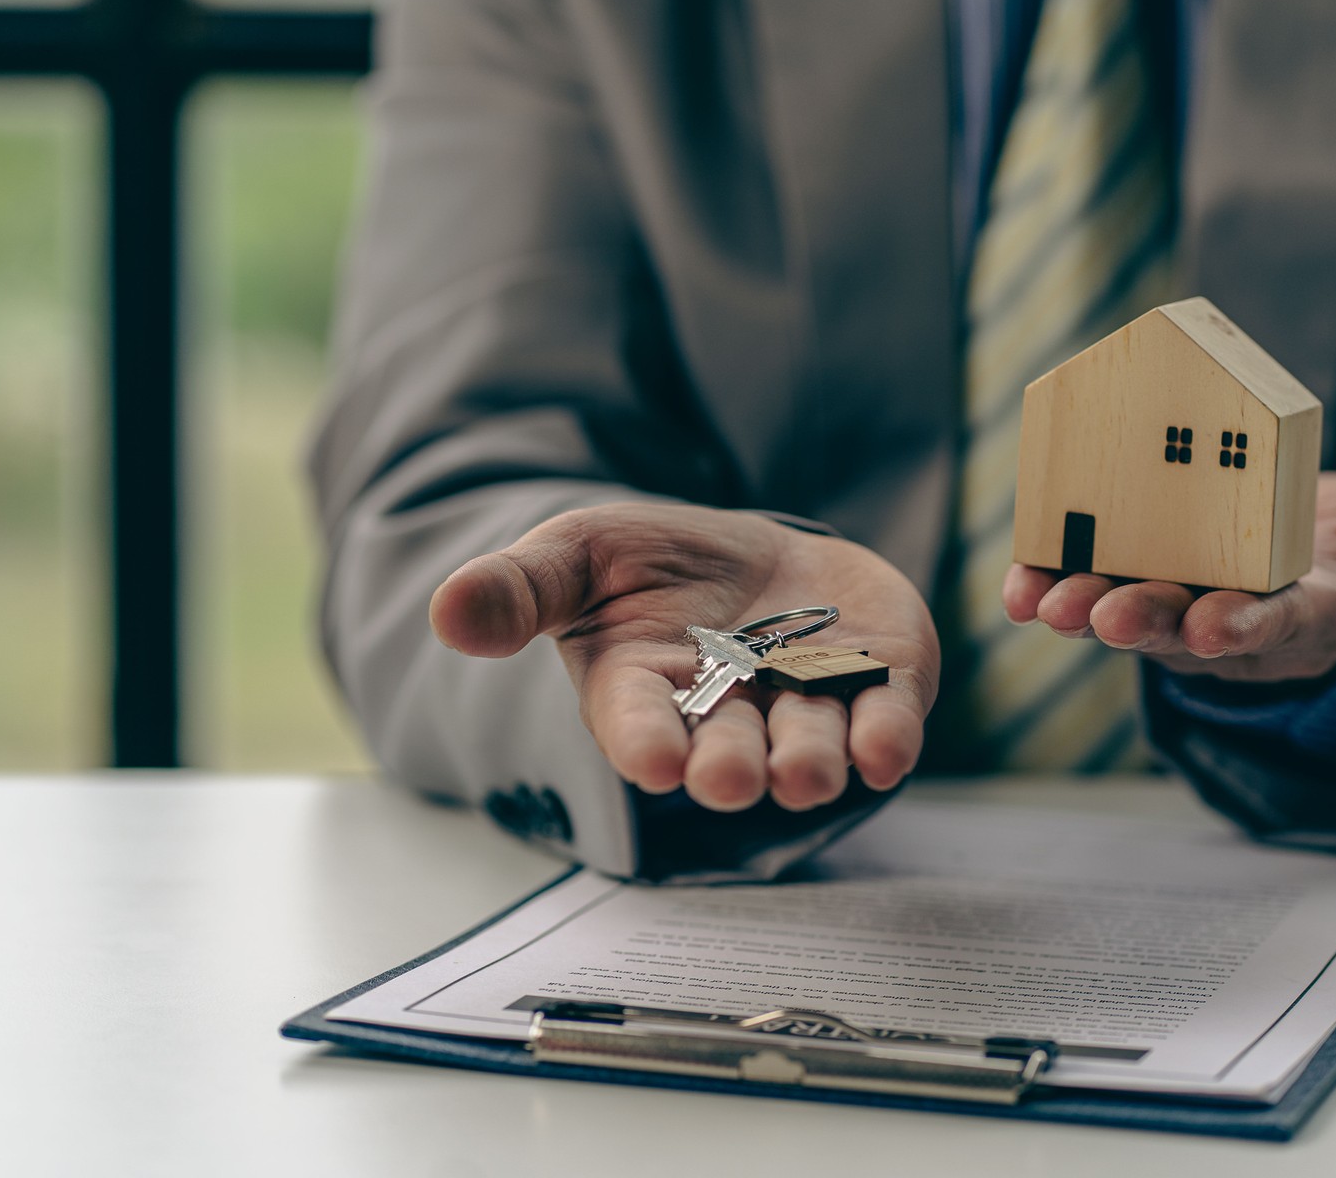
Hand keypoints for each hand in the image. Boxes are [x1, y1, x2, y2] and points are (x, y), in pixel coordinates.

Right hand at [429, 503, 937, 811]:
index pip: (640, 724)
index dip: (646, 742)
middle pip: (727, 749)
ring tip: (802, 770)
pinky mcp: (876, 683)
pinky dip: (887, 737)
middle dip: (729, 766)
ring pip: (809, 745)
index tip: (653, 761)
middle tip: (728, 780)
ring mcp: (805, 704)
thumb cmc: (652, 564)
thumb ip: (519, 588)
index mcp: (646, 692)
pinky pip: (884, 718)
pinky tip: (887, 751)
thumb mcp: (576, 555)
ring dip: (808, 761)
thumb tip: (449, 614)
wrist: (755, 557)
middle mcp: (728, 714)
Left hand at [1003, 472, 1335, 681]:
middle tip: (1106, 615)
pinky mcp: (1134, 575)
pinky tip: (1015, 584)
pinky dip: (1047, 582)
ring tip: (1044, 603)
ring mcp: (1179, 604)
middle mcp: (1234, 621)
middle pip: (1185, 629)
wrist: (1318, 541)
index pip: (1278, 624)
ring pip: (1127, 612)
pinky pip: (1086, 583)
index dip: (1247, 626)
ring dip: (1083, 609)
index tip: (1218, 625)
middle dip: (1144, 622)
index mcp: (1309, 613)